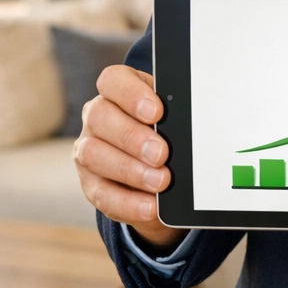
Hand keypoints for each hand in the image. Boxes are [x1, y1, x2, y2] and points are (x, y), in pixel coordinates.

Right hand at [73, 64, 184, 247]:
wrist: (157, 170)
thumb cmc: (166, 132)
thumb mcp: (171, 118)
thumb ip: (176, 115)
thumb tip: (199, 121)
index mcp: (117, 92)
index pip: (113, 81)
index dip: (131, 94)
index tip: (156, 112)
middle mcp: (97, 117)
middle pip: (101, 118)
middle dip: (133, 137)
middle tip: (161, 154)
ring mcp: (88, 150)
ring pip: (94, 155)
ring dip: (129, 170)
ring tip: (160, 181)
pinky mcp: (91, 184)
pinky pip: (101, 194)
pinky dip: (127, 202)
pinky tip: (150, 206)